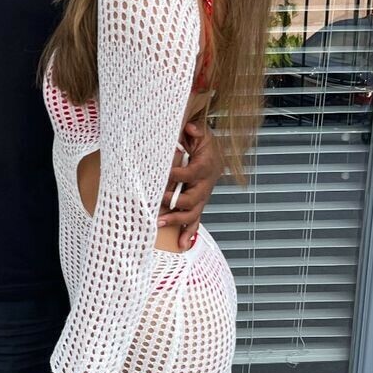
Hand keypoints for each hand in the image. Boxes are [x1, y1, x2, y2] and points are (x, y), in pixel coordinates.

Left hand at [158, 120, 224, 246]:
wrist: (213, 152)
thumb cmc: (202, 142)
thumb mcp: (200, 132)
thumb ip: (195, 129)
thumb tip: (189, 127)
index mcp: (206, 166)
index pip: (192, 174)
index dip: (178, 175)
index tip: (165, 174)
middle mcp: (205, 185)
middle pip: (193, 199)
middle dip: (175, 204)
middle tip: (158, 204)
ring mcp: (202, 197)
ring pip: (193, 213)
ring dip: (178, 221)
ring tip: (160, 223)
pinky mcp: (198, 204)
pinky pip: (195, 220)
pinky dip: (189, 233)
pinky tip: (182, 244)